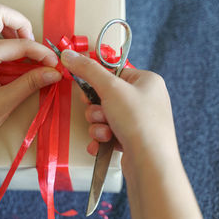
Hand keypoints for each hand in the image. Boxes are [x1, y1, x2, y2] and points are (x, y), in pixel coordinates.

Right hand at [60, 50, 177, 162]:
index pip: (113, 73)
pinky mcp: (134, 139)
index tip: (87, 90)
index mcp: (147, 81)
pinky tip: (104, 144)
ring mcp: (141, 121)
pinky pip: (109, 132)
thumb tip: (68, 54)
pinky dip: (103, 138)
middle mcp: (146, 99)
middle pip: (106, 96)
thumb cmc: (137, 121)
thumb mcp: (110, 88)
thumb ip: (87, 70)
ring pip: (104, 116)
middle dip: (96, 109)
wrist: (150, 164)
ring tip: (106, 133)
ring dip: (98, 125)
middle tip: (100, 114)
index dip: (97, 83)